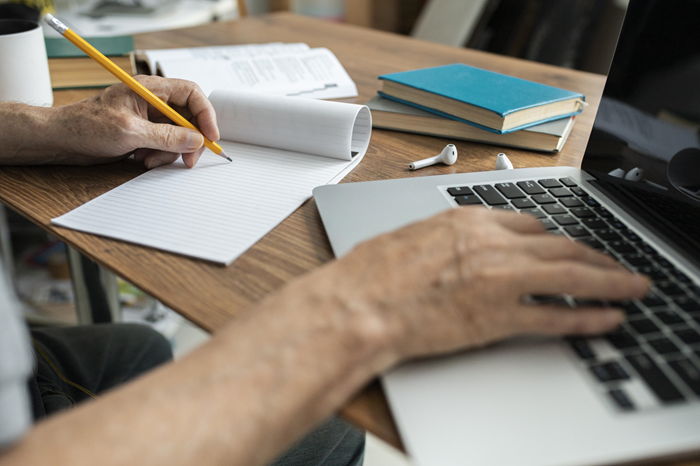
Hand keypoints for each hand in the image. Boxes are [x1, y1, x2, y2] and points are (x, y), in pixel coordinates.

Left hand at [50, 76, 218, 167]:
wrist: (61, 139)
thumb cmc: (85, 125)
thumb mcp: (129, 132)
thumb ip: (166, 136)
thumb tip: (195, 139)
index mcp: (150, 89)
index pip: (191, 93)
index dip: (205, 114)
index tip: (210, 136)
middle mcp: (152, 101)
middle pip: (189, 118)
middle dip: (190, 140)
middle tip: (188, 159)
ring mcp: (149, 118)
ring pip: (179, 135)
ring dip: (170, 152)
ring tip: (150, 159)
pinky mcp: (144, 134)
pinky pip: (165, 145)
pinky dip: (159, 156)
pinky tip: (141, 159)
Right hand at [328, 207, 649, 360]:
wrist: (359, 304)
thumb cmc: (373, 273)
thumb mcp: (413, 239)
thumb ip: (447, 240)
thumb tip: (455, 247)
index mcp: (468, 221)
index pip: (528, 224)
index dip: (554, 239)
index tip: (566, 248)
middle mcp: (491, 243)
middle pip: (560, 245)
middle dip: (596, 255)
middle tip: (618, 265)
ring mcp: (498, 279)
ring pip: (570, 274)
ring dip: (608, 280)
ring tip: (630, 286)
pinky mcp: (497, 316)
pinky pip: (555, 315)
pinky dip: (587, 317)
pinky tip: (607, 318)